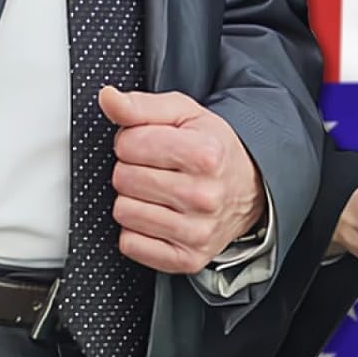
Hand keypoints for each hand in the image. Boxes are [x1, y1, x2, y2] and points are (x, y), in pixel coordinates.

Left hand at [100, 86, 265, 274]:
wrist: (249, 188)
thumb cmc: (212, 148)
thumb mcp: (184, 114)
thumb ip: (141, 105)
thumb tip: (108, 98)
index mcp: (205, 155)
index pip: (129, 144)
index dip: (131, 139)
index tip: (149, 142)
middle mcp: (204, 196)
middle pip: (123, 179)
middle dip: (131, 168)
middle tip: (154, 167)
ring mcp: (197, 232)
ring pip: (123, 212)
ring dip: (133, 199)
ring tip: (157, 191)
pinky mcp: (187, 259)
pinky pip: (130, 244)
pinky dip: (137, 229)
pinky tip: (158, 215)